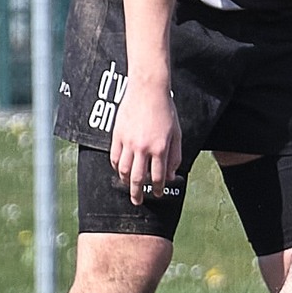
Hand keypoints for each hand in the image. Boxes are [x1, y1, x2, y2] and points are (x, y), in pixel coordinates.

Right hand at [107, 85, 180, 205]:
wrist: (148, 91)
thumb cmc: (166, 111)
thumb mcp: (177, 134)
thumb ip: (175, 156)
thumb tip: (171, 174)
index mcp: (160, 148)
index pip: (158, 176)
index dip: (158, 188)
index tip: (158, 194)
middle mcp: (143, 148)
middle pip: (138, 178)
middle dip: (138, 193)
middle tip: (138, 201)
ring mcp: (128, 142)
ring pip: (124, 170)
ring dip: (126, 181)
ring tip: (129, 186)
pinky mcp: (117, 135)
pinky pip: (115, 157)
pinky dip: (117, 167)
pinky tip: (120, 170)